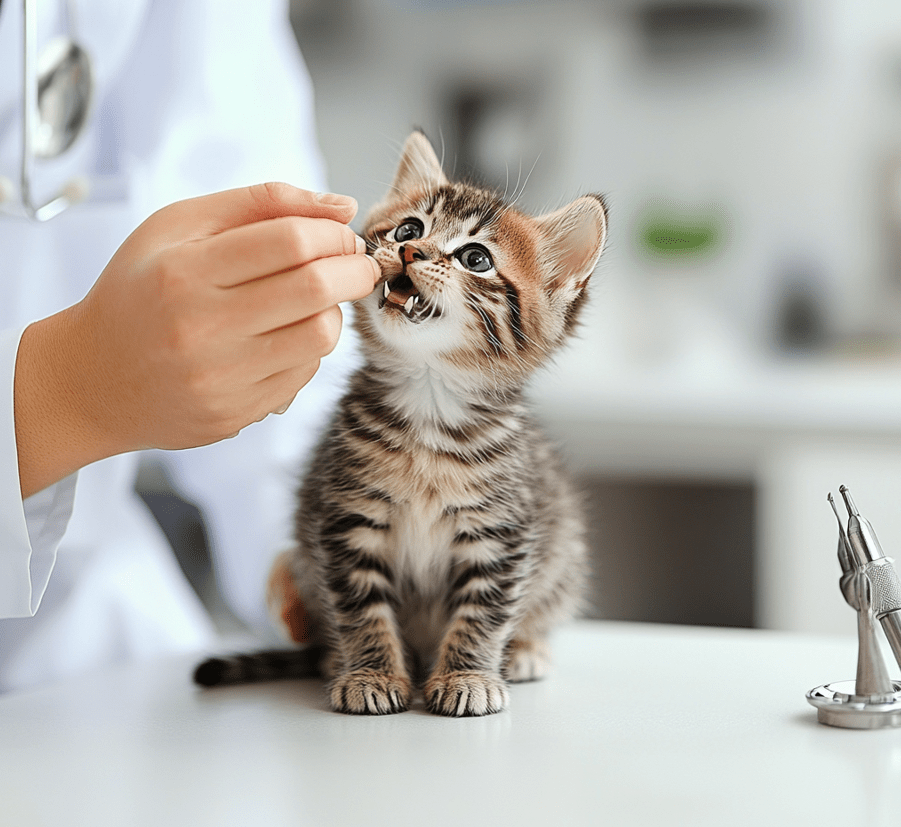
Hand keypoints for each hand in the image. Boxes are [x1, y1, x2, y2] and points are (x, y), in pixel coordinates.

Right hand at [15, 183, 378, 497]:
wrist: (94, 380)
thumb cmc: (140, 293)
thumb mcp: (178, 227)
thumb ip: (260, 204)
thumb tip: (341, 206)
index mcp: (183, 271)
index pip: (290, 241)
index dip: (333, 233)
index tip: (343, 234)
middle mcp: (201, 328)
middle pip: (315, 289)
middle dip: (354, 270)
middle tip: (357, 264)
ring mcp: (220, 378)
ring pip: (320, 336)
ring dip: (334, 311)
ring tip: (316, 300)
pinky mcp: (235, 414)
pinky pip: (304, 374)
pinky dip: (308, 348)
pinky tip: (285, 336)